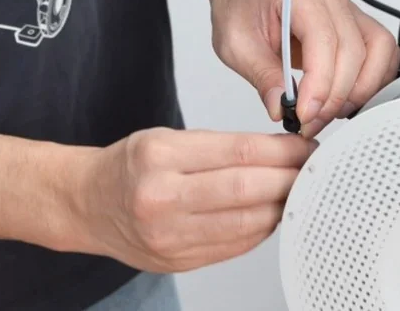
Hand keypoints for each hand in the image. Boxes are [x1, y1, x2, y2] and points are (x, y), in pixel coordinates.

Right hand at [77, 127, 316, 272]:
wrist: (88, 204)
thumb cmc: (131, 166)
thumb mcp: (167, 139)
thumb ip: (223, 146)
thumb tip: (282, 153)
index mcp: (159, 156)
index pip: (240, 152)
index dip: (283, 151)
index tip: (306, 147)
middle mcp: (160, 198)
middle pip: (246, 189)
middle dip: (289, 178)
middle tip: (311, 169)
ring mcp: (168, 236)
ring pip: (246, 223)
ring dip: (282, 206)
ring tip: (296, 191)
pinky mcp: (177, 262)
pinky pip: (235, 246)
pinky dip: (262, 229)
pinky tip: (271, 213)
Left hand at [208, 0, 399, 137]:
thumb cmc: (239, 6)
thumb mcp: (235, 44)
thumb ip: (261, 76)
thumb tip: (282, 108)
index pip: (324, 40)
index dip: (320, 84)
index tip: (305, 114)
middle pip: (354, 50)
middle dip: (335, 96)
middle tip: (311, 121)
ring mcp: (348, 6)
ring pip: (379, 51)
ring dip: (361, 89)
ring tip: (330, 112)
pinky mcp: (357, 22)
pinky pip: (382, 52)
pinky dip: (371, 80)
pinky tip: (346, 98)